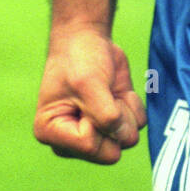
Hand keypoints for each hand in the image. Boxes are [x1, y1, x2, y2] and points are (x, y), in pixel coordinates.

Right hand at [33, 28, 146, 162]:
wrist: (87, 39)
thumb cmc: (78, 59)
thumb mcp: (89, 84)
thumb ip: (106, 116)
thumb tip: (124, 137)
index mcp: (52, 133)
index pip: (90, 146)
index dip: (97, 119)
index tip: (85, 96)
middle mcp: (72, 142)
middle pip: (111, 151)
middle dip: (114, 119)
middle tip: (101, 95)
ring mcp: (95, 135)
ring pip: (128, 138)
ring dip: (124, 110)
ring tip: (107, 91)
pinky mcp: (114, 124)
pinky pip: (138, 124)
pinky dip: (132, 105)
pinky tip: (117, 91)